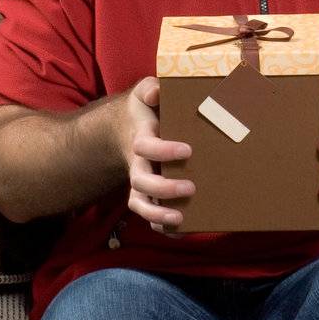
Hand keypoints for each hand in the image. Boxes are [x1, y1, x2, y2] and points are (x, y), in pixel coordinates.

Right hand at [117, 76, 194, 233]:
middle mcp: (137, 164)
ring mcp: (141, 181)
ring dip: (158, 215)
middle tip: (190, 188)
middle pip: (140, 182)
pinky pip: (148, 214)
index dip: (164, 150)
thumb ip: (150, 88)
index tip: (187, 150)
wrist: (128, 127)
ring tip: (180, 220)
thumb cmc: (145, 108)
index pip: (146, 147)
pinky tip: (180, 231)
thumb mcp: (145, 92)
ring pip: (140, 204)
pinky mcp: (147, 194)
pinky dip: (160, 226)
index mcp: (140, 138)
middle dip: (163, 189)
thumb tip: (156, 92)